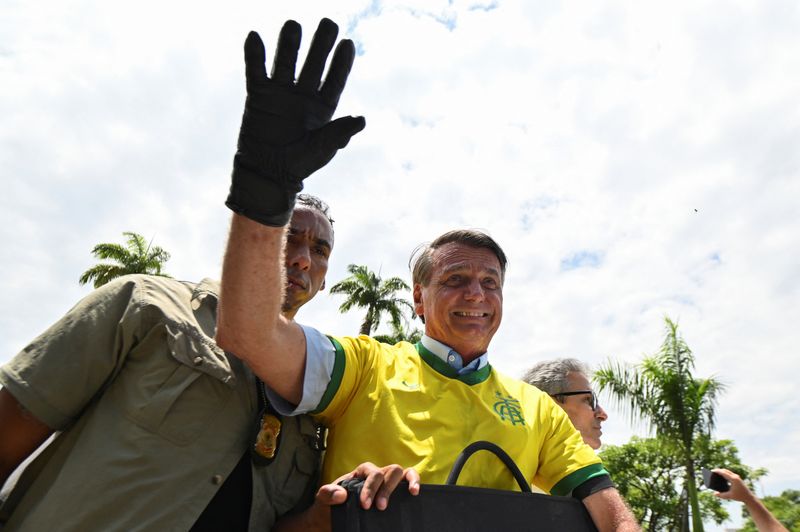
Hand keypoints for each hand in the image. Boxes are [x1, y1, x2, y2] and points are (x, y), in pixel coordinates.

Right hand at [226, 18, 365, 226]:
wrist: (267, 173)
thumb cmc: (300, 164)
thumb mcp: (322, 149)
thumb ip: (338, 133)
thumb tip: (361, 120)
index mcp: (324, 107)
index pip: (335, 80)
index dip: (342, 63)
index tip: (347, 43)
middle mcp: (304, 95)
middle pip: (314, 64)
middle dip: (321, 44)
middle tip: (328, 24)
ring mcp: (281, 92)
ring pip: (286, 62)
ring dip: (290, 44)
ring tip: (293, 25)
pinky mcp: (258, 95)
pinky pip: (256, 71)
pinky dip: (254, 55)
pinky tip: (254, 37)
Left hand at [327, 462, 420, 510]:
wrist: (333, 518)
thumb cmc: (330, 506)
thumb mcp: (323, 500)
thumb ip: (327, 494)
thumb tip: (342, 494)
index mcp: (361, 473)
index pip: (371, 474)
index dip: (370, 488)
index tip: (365, 505)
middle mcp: (376, 474)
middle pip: (389, 471)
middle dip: (386, 489)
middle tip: (380, 508)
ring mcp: (386, 483)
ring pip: (401, 472)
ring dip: (406, 482)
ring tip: (411, 492)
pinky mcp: (394, 493)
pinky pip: (407, 481)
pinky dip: (414, 482)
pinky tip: (414, 492)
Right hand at [712, 468, 752, 501]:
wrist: (749, 497)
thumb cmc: (740, 496)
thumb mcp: (730, 496)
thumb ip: (721, 495)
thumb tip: (714, 494)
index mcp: (733, 479)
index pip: (723, 472)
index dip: (717, 471)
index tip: (712, 471)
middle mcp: (735, 476)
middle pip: (725, 470)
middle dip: (719, 470)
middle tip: (712, 472)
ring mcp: (737, 477)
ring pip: (728, 472)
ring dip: (722, 472)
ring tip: (716, 474)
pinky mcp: (738, 479)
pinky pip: (730, 474)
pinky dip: (725, 474)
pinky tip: (722, 477)